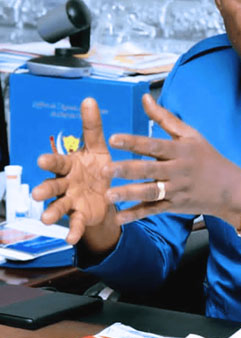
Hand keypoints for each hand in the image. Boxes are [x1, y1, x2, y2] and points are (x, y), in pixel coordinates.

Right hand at [31, 98, 119, 246]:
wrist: (107, 192)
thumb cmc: (97, 166)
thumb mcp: (97, 146)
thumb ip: (92, 126)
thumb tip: (89, 99)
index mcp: (70, 164)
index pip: (57, 162)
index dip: (50, 162)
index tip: (42, 160)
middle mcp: (66, 183)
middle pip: (52, 185)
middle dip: (45, 188)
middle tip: (37, 193)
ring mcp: (71, 200)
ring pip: (58, 206)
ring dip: (52, 212)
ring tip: (46, 219)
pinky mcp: (80, 215)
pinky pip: (75, 224)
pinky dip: (72, 231)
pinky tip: (70, 239)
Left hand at [104, 94, 240, 228]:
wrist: (230, 188)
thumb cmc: (208, 157)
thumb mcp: (190, 135)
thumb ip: (164, 117)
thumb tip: (144, 98)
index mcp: (181, 150)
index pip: (154, 145)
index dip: (134, 142)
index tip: (113, 139)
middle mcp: (178, 170)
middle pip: (149, 169)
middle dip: (125, 170)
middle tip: (102, 170)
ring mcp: (177, 190)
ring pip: (150, 192)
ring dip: (129, 194)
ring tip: (107, 195)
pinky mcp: (175, 206)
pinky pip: (154, 210)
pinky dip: (137, 215)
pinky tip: (119, 218)